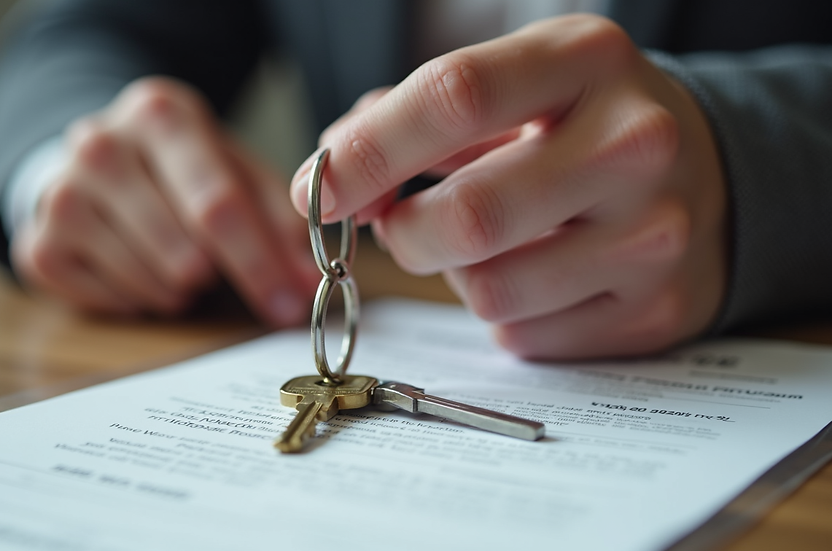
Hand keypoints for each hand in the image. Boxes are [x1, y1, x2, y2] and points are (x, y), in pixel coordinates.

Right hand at [12, 77, 317, 324]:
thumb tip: (313, 282)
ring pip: (149, 281)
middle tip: (225, 273)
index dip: (260, 263)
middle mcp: (98, 144)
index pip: (218, 203)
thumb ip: (280, 223)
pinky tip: (141, 270)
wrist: (98, 160)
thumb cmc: (181, 169)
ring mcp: (59, 194)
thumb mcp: (236, 171)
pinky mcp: (37, 245)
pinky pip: (109, 303)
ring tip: (179, 261)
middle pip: (184, 250)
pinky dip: (140, 300)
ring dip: (180, 289)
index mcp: (160, 113)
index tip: (290, 303)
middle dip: (223, 280)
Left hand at [291, 15, 726, 358]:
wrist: (703, 177)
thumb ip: (411, 118)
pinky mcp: (658, 309)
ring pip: (490, 290)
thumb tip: (329, 180)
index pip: (455, 97)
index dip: (368, 151)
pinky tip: (542, 273)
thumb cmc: (578, 126)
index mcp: (587, 60)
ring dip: (458, 276)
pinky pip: (526, 333)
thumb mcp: (513, 86)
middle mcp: (634, 144)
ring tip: (493, 243)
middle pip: (469, 215)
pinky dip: (506, 311)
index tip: (318, 189)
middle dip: (405, 234)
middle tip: (400, 226)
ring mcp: (654, 234)